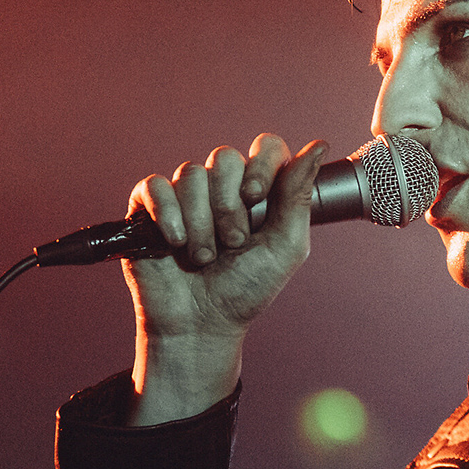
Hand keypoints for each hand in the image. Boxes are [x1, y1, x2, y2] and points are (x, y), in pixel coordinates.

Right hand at [123, 135, 326, 423]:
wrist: (202, 323)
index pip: (265, 147)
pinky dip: (167, 215)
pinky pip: (155, 187)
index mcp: (258, 191)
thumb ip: (299, 195)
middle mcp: (221, 187)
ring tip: (205, 256)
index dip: (260, 165)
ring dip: (201, 222)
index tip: (255, 197)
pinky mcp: (149, 209)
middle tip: (233, 243)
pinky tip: (175, 242)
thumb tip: (318, 145)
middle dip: (230, 206)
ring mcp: (185, 196)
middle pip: (224, 158)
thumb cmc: (247, 288)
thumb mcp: (286, 246)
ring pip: (190, 175)